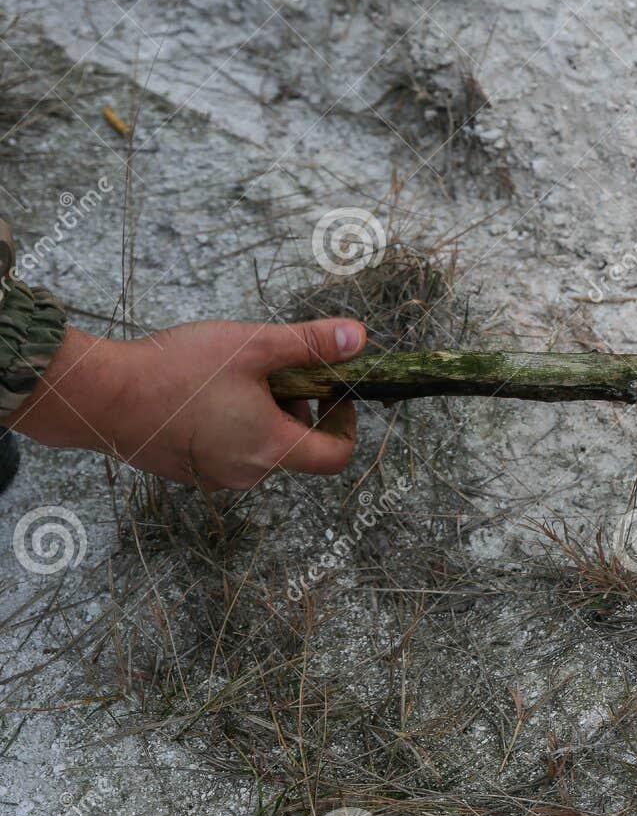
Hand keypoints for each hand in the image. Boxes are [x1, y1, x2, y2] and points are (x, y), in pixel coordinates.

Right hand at [7, 318, 367, 489]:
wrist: (98, 395)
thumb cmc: (176, 370)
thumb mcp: (254, 346)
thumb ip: (311, 344)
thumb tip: (359, 338)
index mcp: (271, 449)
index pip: (335, 457)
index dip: (346, 425)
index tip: (335, 394)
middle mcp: (246, 473)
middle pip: (297, 447)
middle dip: (300, 408)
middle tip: (278, 370)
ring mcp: (213, 476)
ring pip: (261, 448)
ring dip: (265, 414)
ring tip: (238, 375)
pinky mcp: (186, 471)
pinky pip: (228, 451)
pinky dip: (234, 424)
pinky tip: (208, 391)